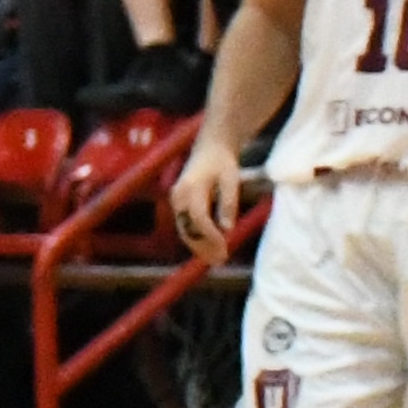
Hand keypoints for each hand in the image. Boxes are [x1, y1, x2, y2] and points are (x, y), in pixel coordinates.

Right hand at [170, 130, 246, 261]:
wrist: (210, 147)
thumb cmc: (223, 162)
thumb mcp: (231, 179)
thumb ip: (229, 203)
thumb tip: (227, 229)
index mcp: (191, 188)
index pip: (199, 218)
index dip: (211, 236)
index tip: (225, 249)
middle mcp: (178, 196)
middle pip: (187, 228)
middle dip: (203, 247)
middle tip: (221, 261)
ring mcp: (176, 200)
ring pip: (184, 230)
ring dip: (199, 246)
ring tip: (216, 258)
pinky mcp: (178, 203)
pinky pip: (185, 225)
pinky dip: (196, 238)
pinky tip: (210, 246)